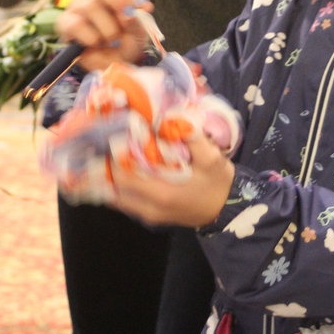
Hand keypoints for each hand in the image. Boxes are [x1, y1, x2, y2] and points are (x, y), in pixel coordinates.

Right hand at [57, 0, 152, 70]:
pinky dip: (90, 37)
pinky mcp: (65, 22)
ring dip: (107, 26)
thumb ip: (138, 20)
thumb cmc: (127, 41)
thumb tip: (134, 12)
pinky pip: (75, 24)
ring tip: (114, 40)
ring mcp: (78, 5)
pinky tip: (96, 44)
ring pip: (88, 4)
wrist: (113, 65)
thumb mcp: (139, 32)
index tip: (142, 3)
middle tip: (127, 18)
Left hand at [109, 135, 234, 227]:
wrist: (226, 209)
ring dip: (111, 175)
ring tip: (110, 153)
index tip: (114, 135)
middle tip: (108, 141)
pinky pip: (124, 200)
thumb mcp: (212, 158)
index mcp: (161, 193)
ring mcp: (147, 215)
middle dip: (107, 164)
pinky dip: (118, 185)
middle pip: (112, 187)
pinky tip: (121, 168)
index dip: (114, 156)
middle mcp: (148, 208)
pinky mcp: (148, 215)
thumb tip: (172, 118)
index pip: (122, 176)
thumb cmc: (217, 184)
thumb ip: (193, 138)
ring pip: (115, 196)